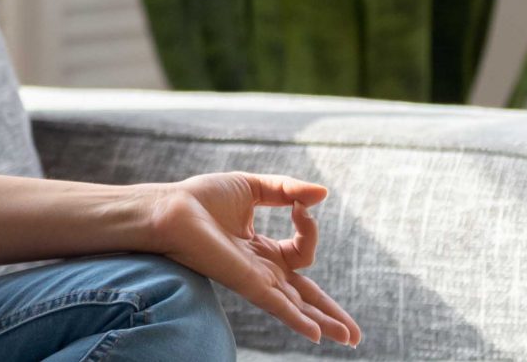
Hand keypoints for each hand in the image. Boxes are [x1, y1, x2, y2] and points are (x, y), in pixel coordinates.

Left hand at [140, 172, 362, 346]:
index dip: (309, 229)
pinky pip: (277, 305)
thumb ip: (288, 191)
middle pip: (305, 296)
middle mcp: (260, 270)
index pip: (301, 252)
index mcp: (261, 251)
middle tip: (355, 334)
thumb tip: (322, 194)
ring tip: (350, 339)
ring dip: (325, 322)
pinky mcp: (245, 283)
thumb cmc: (201, 198)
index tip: (300, 205)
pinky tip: (317, 335)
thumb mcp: (253, 187)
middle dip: (331, 314)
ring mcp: (254, 279)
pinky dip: (298, 319)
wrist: (171, 208)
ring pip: (297, 306)